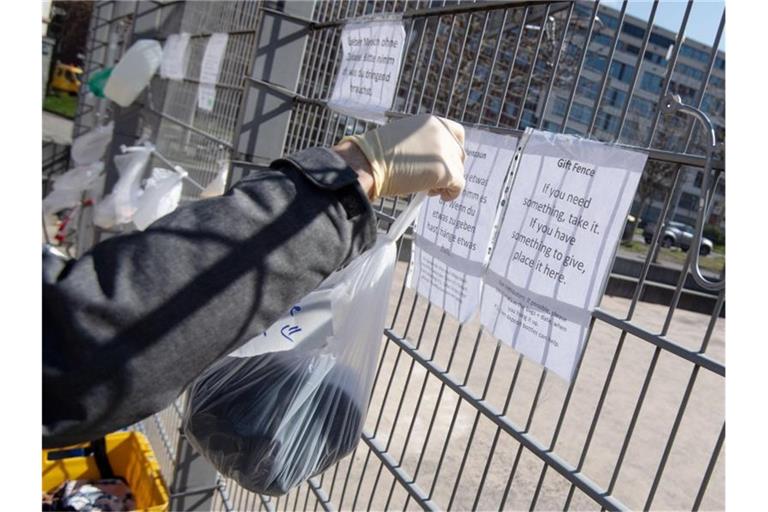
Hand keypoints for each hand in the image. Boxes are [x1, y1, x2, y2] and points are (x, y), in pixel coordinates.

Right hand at [339, 114, 465, 200]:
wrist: (368, 163)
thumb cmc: (377, 154)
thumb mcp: (405, 138)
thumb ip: (424, 143)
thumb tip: (433, 161)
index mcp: (431, 122)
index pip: (457, 133)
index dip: (454, 149)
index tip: (447, 161)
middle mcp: (442, 134)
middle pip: (459, 155)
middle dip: (449, 169)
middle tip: (434, 180)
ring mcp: (445, 152)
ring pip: (458, 172)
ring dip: (447, 182)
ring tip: (430, 189)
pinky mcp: (446, 171)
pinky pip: (458, 185)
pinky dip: (451, 194)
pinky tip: (440, 196)